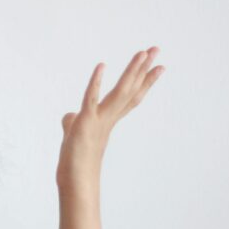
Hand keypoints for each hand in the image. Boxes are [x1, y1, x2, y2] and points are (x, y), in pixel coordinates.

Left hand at [57, 46, 164, 188]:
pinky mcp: (85, 122)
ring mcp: (99, 119)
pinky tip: (101, 66)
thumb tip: (69, 116)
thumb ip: (73, 121)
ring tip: (143, 52)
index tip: (159, 66)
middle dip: (143, 69)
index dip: (145, 81)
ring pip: (119, 91)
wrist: (75, 179)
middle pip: (130, 89)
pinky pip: (91, 99)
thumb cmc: (75, 160)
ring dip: (131, 71)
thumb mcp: (74, 134)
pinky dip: (95, 83)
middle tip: (157, 49)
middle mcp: (108, 117)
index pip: (131, 96)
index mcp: (109, 119)